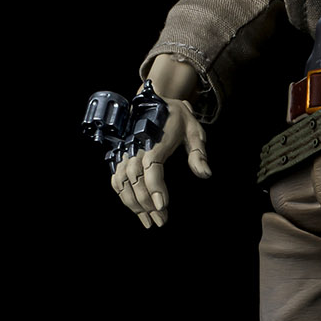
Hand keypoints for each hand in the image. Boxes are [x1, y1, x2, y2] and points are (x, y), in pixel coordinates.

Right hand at [110, 98, 211, 227]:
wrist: (156, 100)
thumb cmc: (178, 118)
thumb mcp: (195, 130)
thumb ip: (198, 153)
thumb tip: (205, 173)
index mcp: (156, 139)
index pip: (152, 166)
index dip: (155, 187)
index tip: (163, 206)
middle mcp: (136, 145)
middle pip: (135, 178)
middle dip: (146, 203)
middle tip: (160, 220)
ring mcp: (126, 150)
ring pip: (122, 180)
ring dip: (133, 203)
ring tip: (148, 221)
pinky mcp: (120, 154)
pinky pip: (116, 177)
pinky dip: (122, 194)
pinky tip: (134, 208)